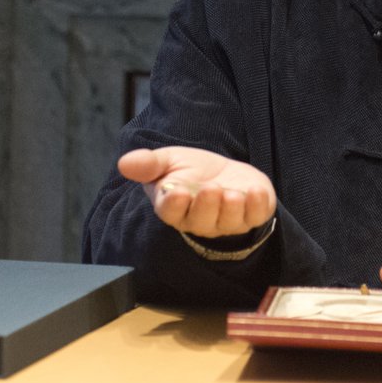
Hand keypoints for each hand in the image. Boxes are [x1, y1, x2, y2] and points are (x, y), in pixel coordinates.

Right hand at [118, 146, 275, 238]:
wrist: (222, 172)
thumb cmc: (191, 171)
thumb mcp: (168, 160)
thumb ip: (148, 164)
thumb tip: (124, 163)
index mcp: (175, 207)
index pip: (171, 213)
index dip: (175, 204)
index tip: (177, 191)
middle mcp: (201, 220)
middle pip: (201, 220)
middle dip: (206, 206)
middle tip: (210, 188)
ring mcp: (228, 220)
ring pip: (229, 222)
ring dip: (231, 208)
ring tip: (232, 193)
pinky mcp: (252, 214)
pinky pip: (256, 216)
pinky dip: (257, 206)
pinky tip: (255, 191)